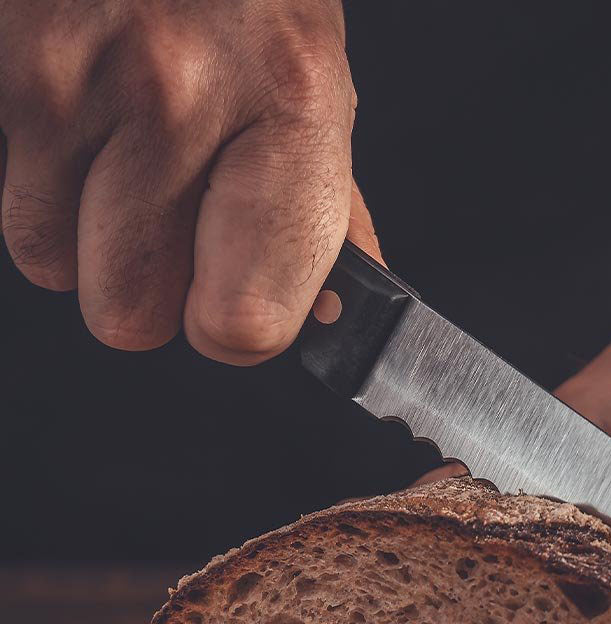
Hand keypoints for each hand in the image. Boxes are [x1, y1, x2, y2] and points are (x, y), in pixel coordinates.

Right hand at [0, 0, 378, 362]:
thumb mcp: (318, 92)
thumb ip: (327, 215)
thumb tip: (340, 314)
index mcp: (290, 116)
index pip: (242, 322)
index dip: (233, 329)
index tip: (232, 304)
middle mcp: (181, 99)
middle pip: (134, 315)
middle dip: (152, 289)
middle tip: (176, 223)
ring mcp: (79, 78)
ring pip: (60, 269)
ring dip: (92, 241)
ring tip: (128, 165)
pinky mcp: (11, 68)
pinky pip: (15, 214)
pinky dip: (46, 194)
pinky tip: (86, 134)